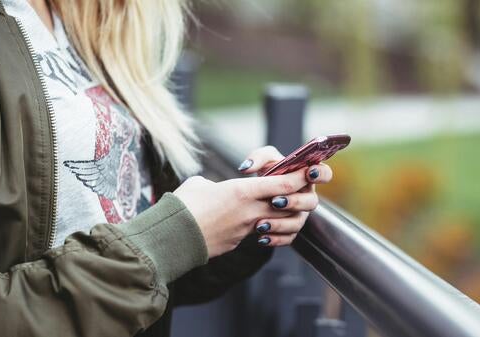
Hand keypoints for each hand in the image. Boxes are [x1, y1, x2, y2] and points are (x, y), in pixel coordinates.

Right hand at [174, 168, 308, 257]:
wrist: (172, 238)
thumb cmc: (183, 206)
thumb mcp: (199, 184)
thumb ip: (216, 184)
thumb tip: (214, 189)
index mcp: (242, 191)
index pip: (284, 184)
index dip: (300, 177)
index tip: (308, 170)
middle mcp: (250, 211)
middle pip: (290, 204)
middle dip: (298, 197)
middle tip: (297, 189)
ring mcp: (247, 229)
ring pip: (280, 222)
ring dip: (285, 216)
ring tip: (279, 208)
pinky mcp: (239, 242)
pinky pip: (263, 235)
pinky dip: (268, 230)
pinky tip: (261, 225)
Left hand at [238, 146, 332, 246]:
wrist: (255, 195)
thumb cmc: (266, 173)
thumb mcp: (263, 160)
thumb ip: (258, 157)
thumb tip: (247, 168)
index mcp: (306, 177)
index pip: (324, 174)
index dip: (320, 173)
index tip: (308, 173)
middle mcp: (306, 197)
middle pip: (311, 202)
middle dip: (294, 202)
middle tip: (275, 201)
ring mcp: (300, 215)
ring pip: (298, 223)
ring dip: (280, 224)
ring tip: (261, 224)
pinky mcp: (291, 230)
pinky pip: (288, 238)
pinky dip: (275, 238)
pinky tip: (261, 237)